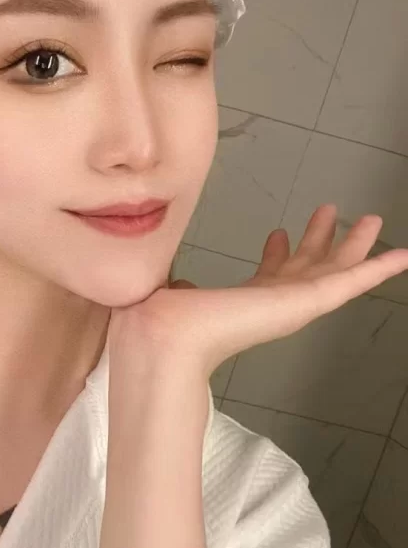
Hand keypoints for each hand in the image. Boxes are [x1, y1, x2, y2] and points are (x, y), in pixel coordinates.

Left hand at [108, 204, 407, 379]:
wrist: (169, 337)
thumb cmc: (163, 319)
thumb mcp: (173, 293)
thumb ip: (182, 287)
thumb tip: (180, 283)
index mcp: (242, 303)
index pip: (267, 277)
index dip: (276, 255)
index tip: (279, 233)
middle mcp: (271, 304)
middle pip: (306, 268)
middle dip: (320, 242)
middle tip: (331, 211)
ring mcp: (294, 305)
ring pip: (335, 270)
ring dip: (353, 246)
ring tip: (371, 220)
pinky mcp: (310, 302)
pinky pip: (354, 280)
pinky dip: (378, 268)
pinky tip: (402, 255)